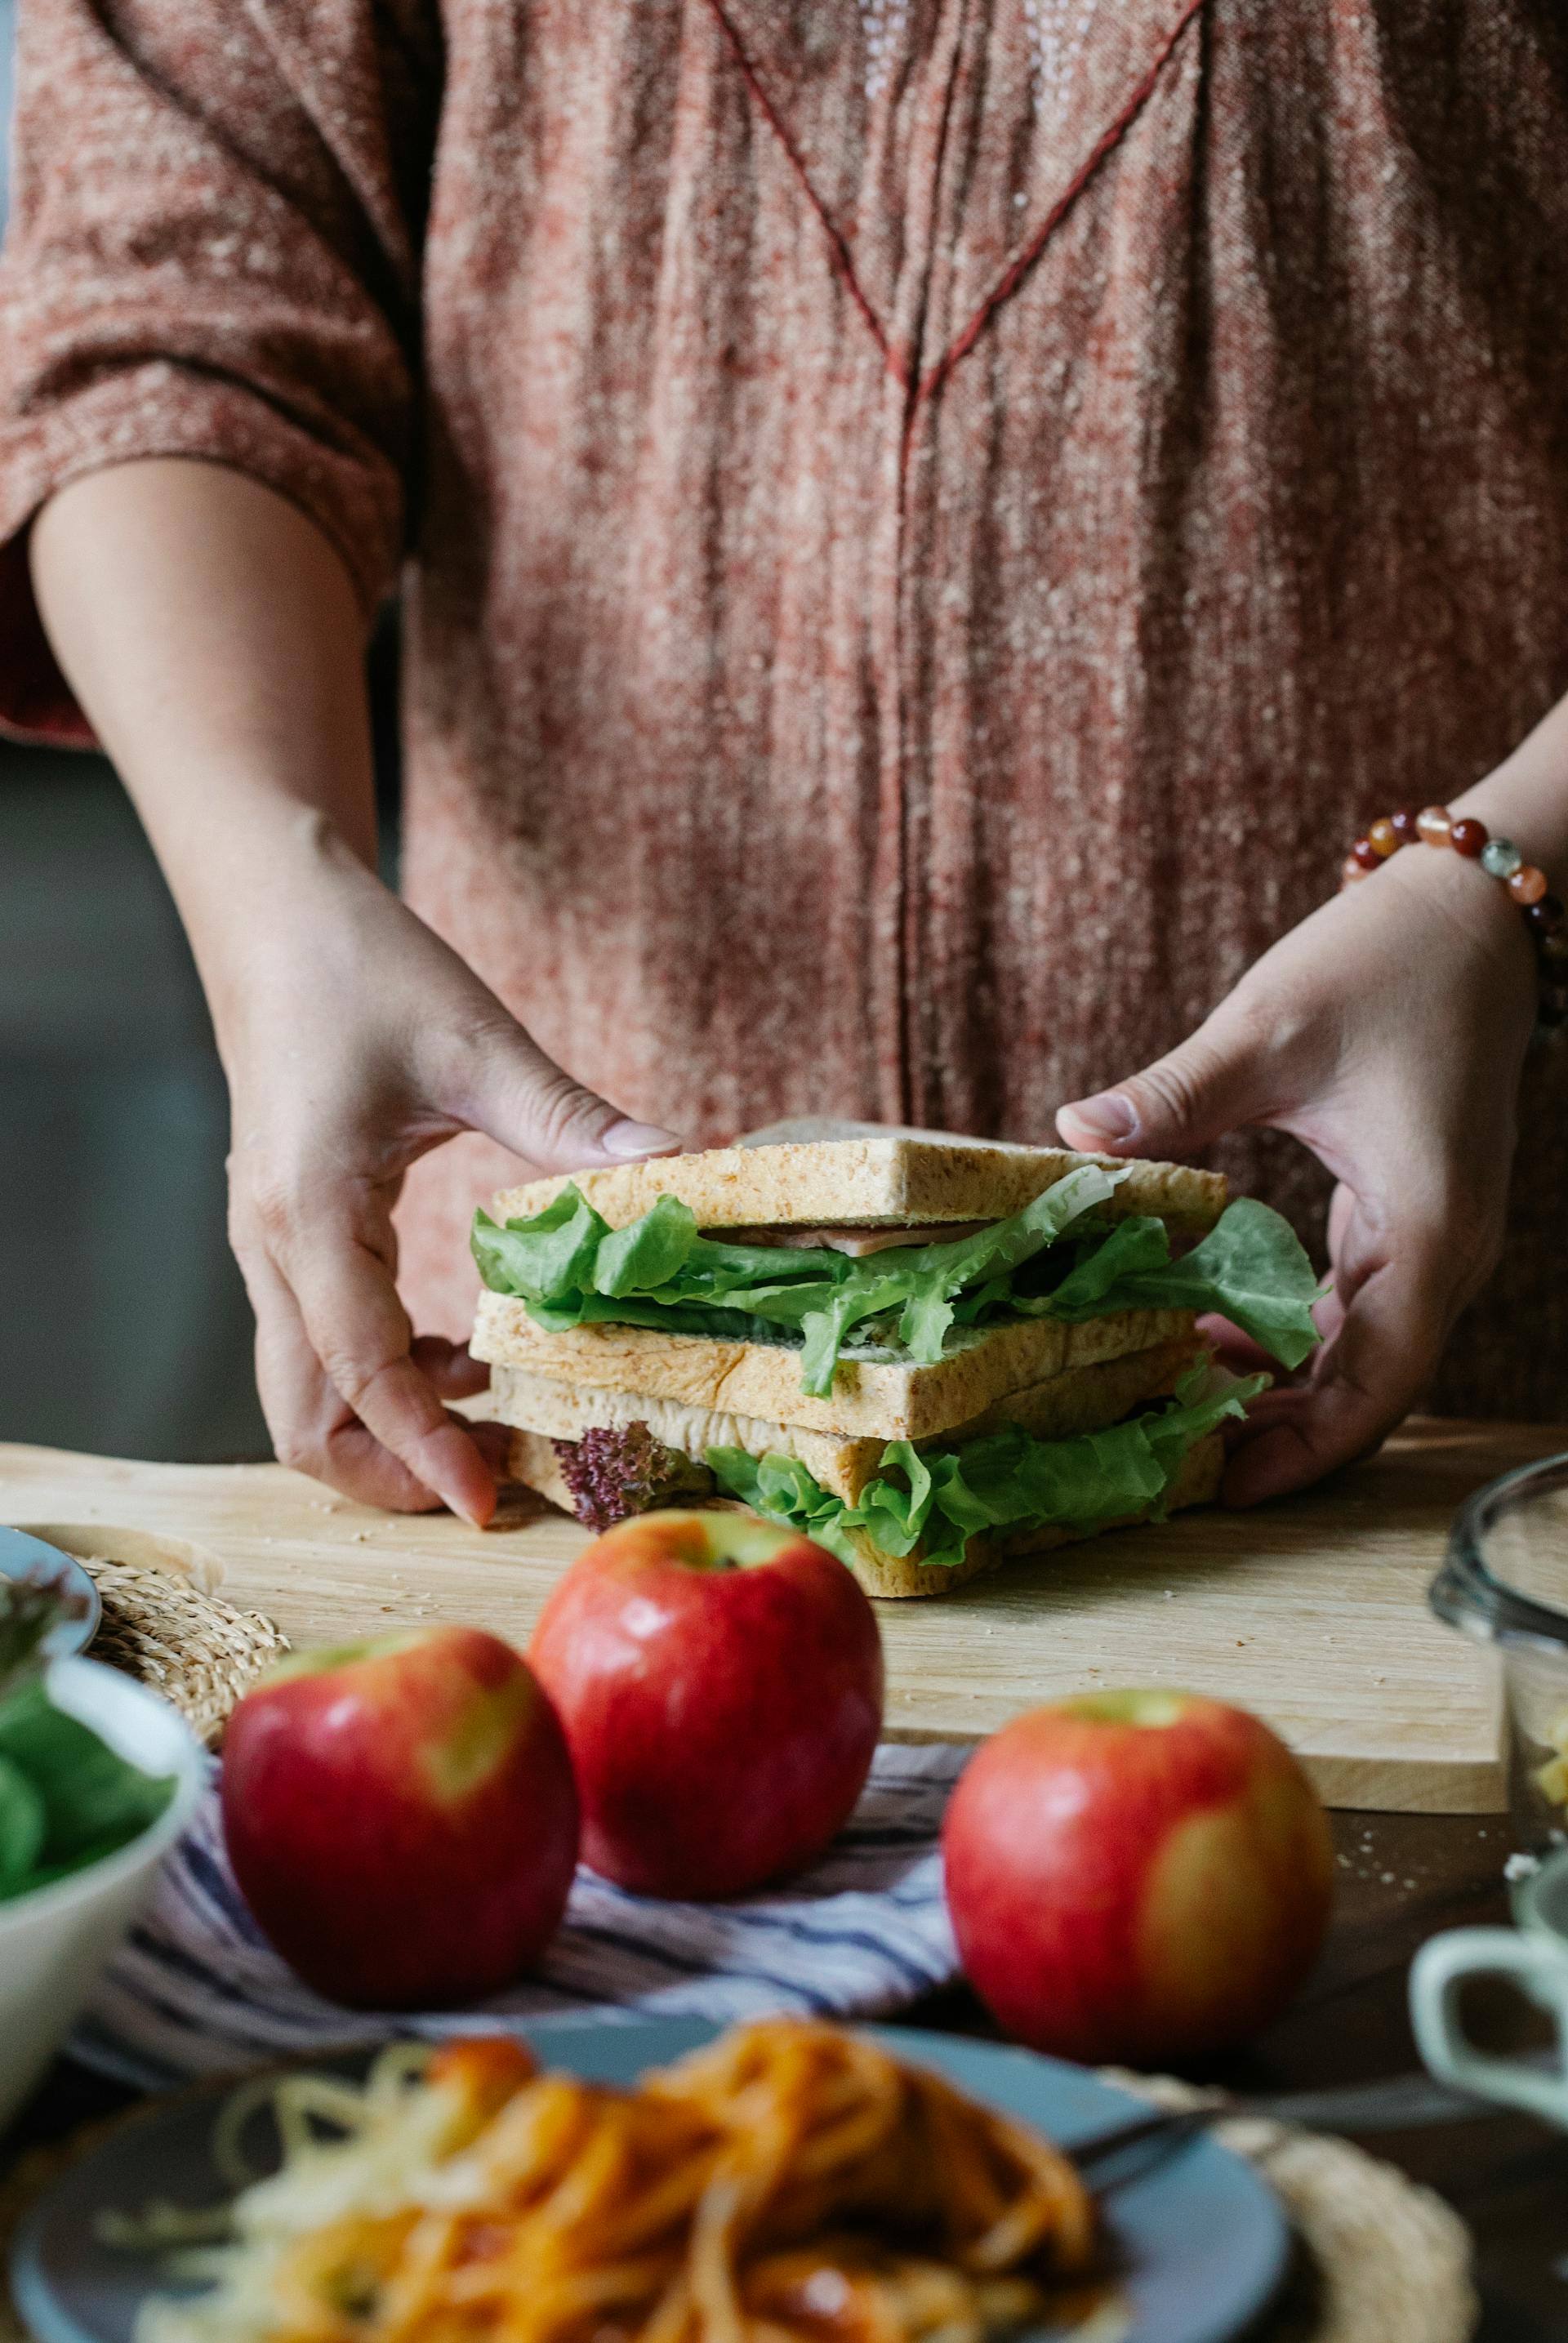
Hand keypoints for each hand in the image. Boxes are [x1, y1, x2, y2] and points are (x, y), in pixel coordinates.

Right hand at [222, 823, 678, 1523]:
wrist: (274, 913)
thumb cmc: (362, 967)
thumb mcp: (476, 1043)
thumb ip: (569, 1120)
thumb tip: (678, 1168)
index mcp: (312, 1214)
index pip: (363, 1374)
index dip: (427, 1451)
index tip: (496, 1502)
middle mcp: (273, 1248)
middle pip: (302, 1417)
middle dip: (388, 1473)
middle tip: (493, 1484)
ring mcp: (270, 1246)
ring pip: (304, 1390)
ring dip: (386, 1428)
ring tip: (491, 1423)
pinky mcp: (287, 1234)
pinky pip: (321, 1342)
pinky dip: (384, 1375)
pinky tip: (464, 1351)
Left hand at [1057, 839, 1536, 1501]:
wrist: (1471, 911)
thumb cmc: (1386, 961)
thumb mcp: (1270, 1027)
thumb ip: (1176, 1095)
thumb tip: (1075, 1134)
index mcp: (1427, 1225)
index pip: (1377, 1379)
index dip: (1305, 1445)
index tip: (1227, 1486)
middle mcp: (1445, 1248)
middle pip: (1370, 1385)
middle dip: (1280, 1432)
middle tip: (1175, 1461)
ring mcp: (1433, 1235)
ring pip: (1362, 1351)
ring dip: (1280, 1384)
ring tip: (1176, 1404)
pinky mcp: (1409, 1212)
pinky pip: (1354, 1305)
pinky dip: (1289, 1332)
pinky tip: (1209, 1330)